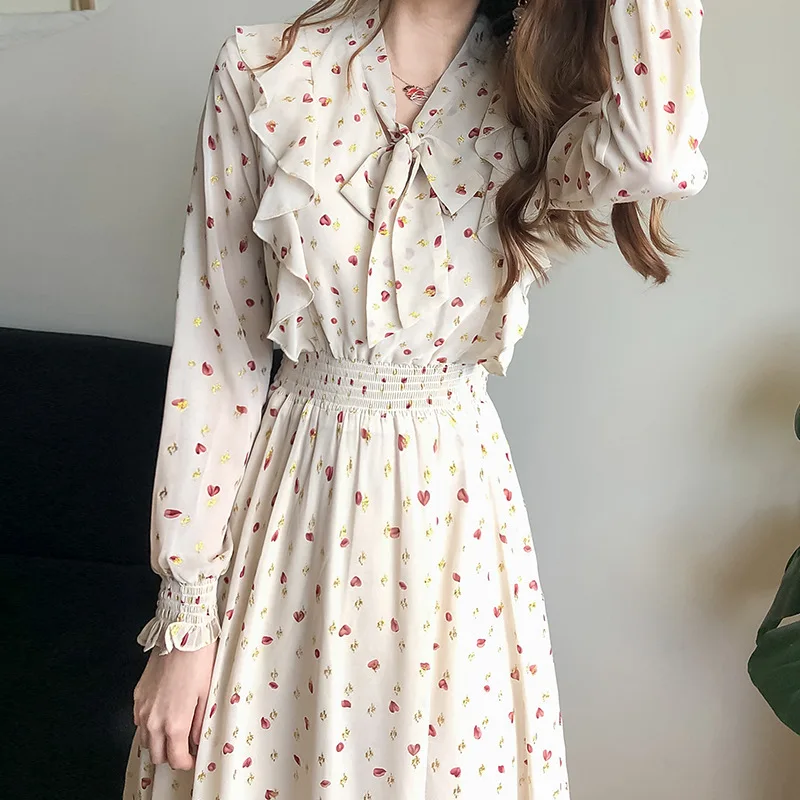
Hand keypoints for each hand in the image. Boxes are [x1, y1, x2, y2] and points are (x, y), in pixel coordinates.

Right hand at [133, 643, 216, 770]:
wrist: (182, 635)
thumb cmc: (199, 661)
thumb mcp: (207, 695)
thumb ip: (199, 723)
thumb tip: (195, 740)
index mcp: (174, 723)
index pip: (175, 759)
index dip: (186, 762)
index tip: (192, 757)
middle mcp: (153, 720)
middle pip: (156, 755)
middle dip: (171, 755)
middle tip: (184, 746)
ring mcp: (142, 708)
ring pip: (144, 740)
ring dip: (157, 742)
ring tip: (173, 731)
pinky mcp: (137, 696)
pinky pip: (139, 721)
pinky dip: (148, 726)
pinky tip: (162, 715)